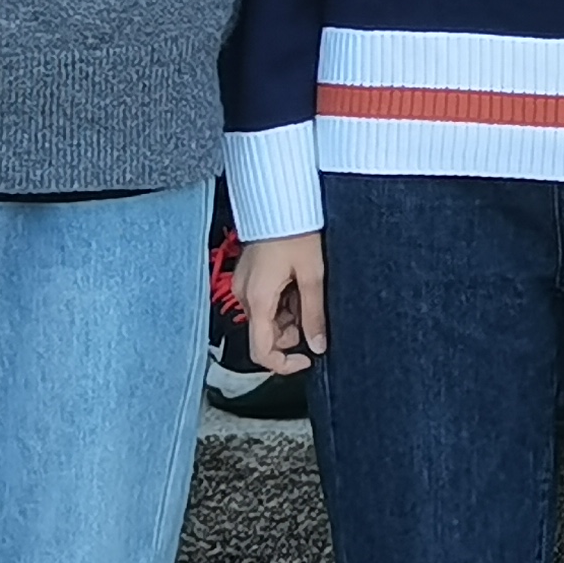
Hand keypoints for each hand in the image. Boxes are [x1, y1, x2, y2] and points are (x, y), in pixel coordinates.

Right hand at [240, 229, 328, 366]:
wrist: (280, 198)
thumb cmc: (294, 229)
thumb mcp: (312, 275)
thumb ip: (314, 314)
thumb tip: (318, 344)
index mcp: (258, 299)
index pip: (261, 351)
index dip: (284, 363)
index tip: (307, 359)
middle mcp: (245, 294)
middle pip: (265, 333)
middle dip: (291, 330)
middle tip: (312, 309)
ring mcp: (245, 283)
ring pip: (267, 317)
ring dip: (288, 313)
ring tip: (306, 287)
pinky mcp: (249, 274)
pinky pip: (264, 299)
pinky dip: (282, 299)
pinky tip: (296, 280)